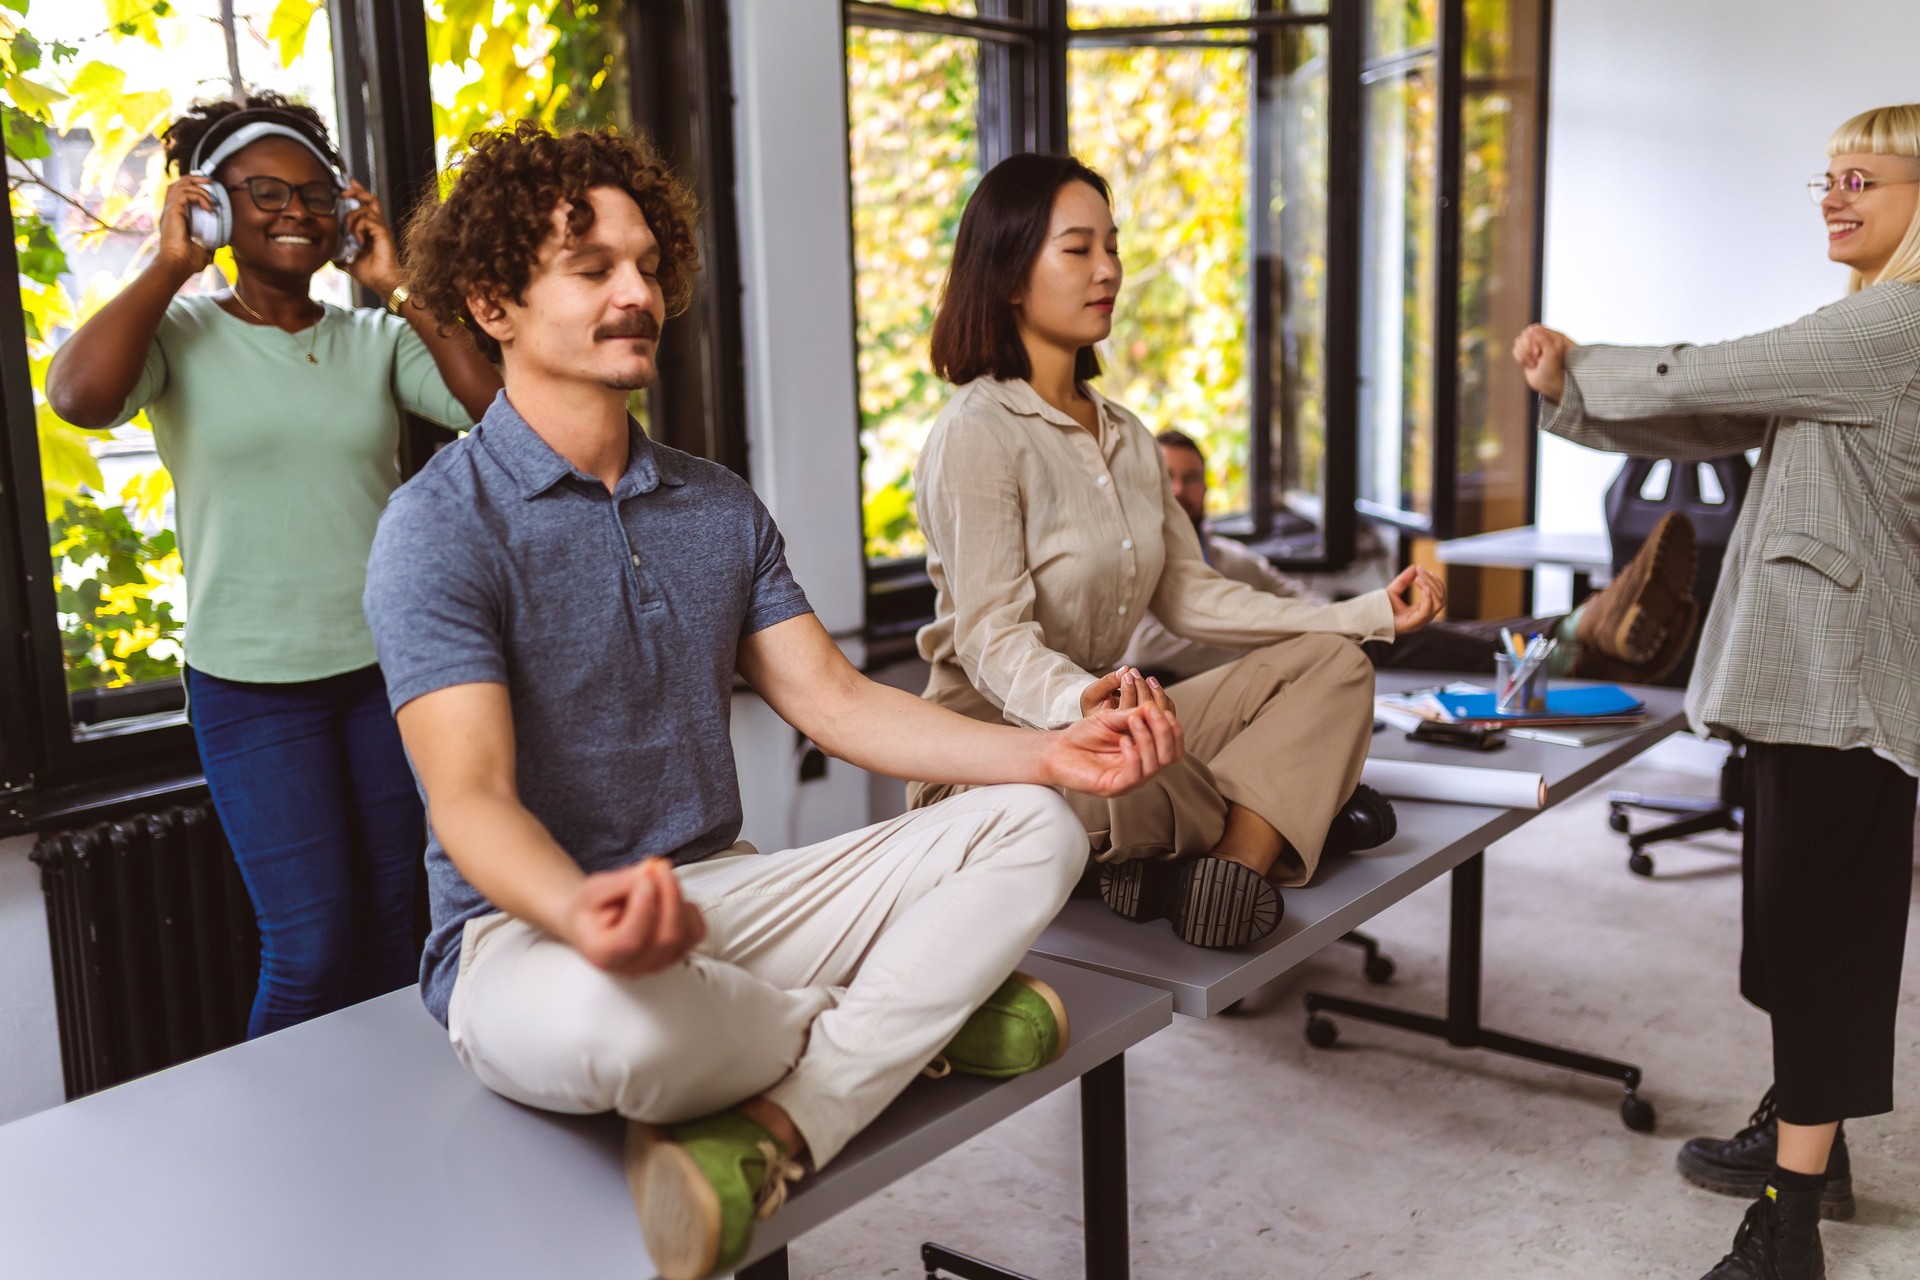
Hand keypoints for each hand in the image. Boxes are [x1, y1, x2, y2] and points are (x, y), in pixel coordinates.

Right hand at [153, 175, 215, 280]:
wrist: (179, 265)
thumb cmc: (188, 262)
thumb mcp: (204, 251)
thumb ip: (210, 245)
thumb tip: (220, 246)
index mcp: (176, 217)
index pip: (180, 193)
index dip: (193, 186)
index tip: (209, 188)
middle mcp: (171, 211)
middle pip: (178, 183)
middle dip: (195, 179)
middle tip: (211, 181)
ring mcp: (170, 210)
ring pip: (181, 185)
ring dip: (200, 188)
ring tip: (212, 198)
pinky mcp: (172, 211)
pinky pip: (184, 194)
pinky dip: (198, 196)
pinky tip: (209, 207)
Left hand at [340, 179, 401, 295]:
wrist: (382, 282)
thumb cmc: (371, 274)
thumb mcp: (349, 262)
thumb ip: (340, 255)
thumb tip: (329, 256)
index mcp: (371, 230)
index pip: (366, 205)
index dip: (358, 193)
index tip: (347, 186)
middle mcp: (377, 226)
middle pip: (370, 198)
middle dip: (356, 191)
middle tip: (343, 192)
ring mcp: (380, 228)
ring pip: (365, 208)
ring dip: (351, 218)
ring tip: (348, 232)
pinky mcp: (382, 232)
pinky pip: (366, 221)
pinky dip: (358, 229)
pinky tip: (358, 241)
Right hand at [564, 857, 706, 977]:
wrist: (597, 923)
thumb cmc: (593, 909)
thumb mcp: (593, 890)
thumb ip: (619, 882)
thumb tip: (649, 872)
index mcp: (604, 955)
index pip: (630, 941)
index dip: (643, 909)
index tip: (644, 880)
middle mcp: (634, 967)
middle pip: (666, 938)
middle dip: (668, 895)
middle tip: (657, 867)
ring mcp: (659, 963)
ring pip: (685, 934)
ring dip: (678, 898)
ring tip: (659, 877)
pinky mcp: (679, 952)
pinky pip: (697, 931)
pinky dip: (689, 908)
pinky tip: (669, 896)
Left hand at [1044, 675, 1183, 795]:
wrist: (1057, 749)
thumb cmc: (1084, 735)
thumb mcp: (1111, 718)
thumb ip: (1132, 714)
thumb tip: (1154, 708)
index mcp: (1145, 752)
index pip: (1174, 745)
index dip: (1173, 727)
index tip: (1160, 707)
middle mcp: (1142, 767)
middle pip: (1171, 756)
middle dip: (1164, 731)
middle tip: (1151, 711)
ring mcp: (1129, 780)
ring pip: (1156, 765)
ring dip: (1148, 739)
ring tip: (1133, 720)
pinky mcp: (1114, 787)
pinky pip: (1134, 776)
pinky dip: (1134, 756)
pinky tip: (1123, 741)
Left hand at [1386, 565, 1446, 633]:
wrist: (1371, 620)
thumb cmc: (1382, 609)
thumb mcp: (1394, 591)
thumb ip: (1404, 580)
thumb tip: (1415, 567)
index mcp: (1422, 612)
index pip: (1439, 598)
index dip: (1436, 583)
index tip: (1426, 570)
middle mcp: (1424, 618)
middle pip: (1441, 599)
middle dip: (1433, 582)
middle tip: (1421, 570)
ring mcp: (1420, 622)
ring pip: (1438, 603)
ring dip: (1431, 587)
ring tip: (1419, 577)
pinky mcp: (1414, 623)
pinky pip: (1428, 610)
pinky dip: (1428, 596)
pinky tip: (1422, 586)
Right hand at [1511, 323, 1574, 402]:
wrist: (1548, 385)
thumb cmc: (1553, 370)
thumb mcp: (1551, 353)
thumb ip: (1543, 339)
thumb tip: (1531, 328)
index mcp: (1550, 336)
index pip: (1534, 329)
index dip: (1532, 339)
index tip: (1538, 352)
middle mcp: (1541, 339)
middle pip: (1524, 335)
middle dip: (1527, 348)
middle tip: (1536, 359)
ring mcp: (1532, 347)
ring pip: (1518, 342)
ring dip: (1524, 354)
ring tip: (1533, 363)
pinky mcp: (1526, 354)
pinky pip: (1515, 350)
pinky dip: (1520, 358)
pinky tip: (1529, 365)